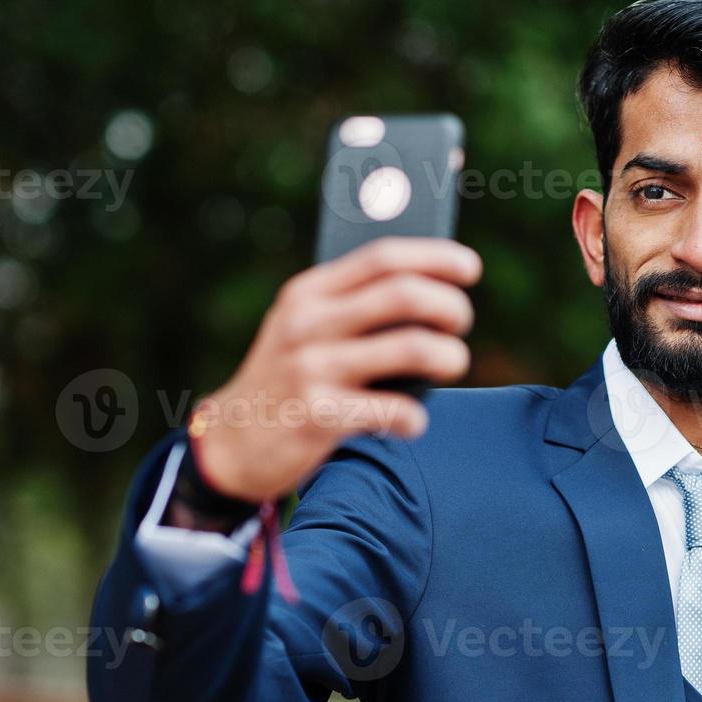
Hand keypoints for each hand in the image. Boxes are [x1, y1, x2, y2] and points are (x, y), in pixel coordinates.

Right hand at [191, 237, 480, 502]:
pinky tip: (412, 421)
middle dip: (450, 306)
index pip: (382, 258)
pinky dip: (417, 417)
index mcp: (308, 293)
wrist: (231, 444)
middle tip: (460, 326)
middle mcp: (308, 324)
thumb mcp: (303, 328)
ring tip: (452, 365)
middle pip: (404, 294)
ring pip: (412, 348)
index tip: (470, 269)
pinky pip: (396, 409)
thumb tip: (431, 287)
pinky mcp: (318, 416)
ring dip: (449, 356)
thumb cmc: (287, 381)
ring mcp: (312, 370)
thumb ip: (351, 305)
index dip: (435, 257)